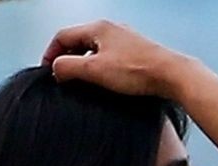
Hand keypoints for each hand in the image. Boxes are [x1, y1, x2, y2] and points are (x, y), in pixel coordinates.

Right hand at [41, 21, 186, 95]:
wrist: (170, 75)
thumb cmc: (137, 71)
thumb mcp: (95, 70)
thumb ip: (70, 67)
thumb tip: (55, 68)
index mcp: (97, 28)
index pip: (63, 36)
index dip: (51, 54)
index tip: (47, 71)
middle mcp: (110, 29)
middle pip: (78, 41)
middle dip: (66, 59)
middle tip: (62, 79)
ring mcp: (123, 40)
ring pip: (94, 50)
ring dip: (83, 65)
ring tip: (80, 83)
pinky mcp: (134, 53)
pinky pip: (108, 58)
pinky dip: (99, 69)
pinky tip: (103, 84)